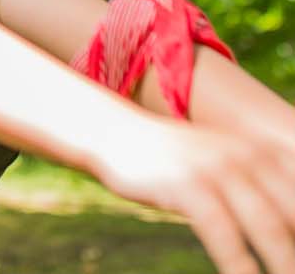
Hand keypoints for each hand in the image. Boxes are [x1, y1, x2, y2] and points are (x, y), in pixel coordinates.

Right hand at [96, 117, 294, 273]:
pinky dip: (240, 265)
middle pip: (292, 215)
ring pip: (269, 226)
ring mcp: (215, 167)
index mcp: (262, 152)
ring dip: (284, 264)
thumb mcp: (224, 165)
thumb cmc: (177, 160)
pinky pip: (223, 233)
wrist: (115, 131)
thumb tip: (284, 236)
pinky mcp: (186, 184)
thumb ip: (261, 192)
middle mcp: (246, 155)